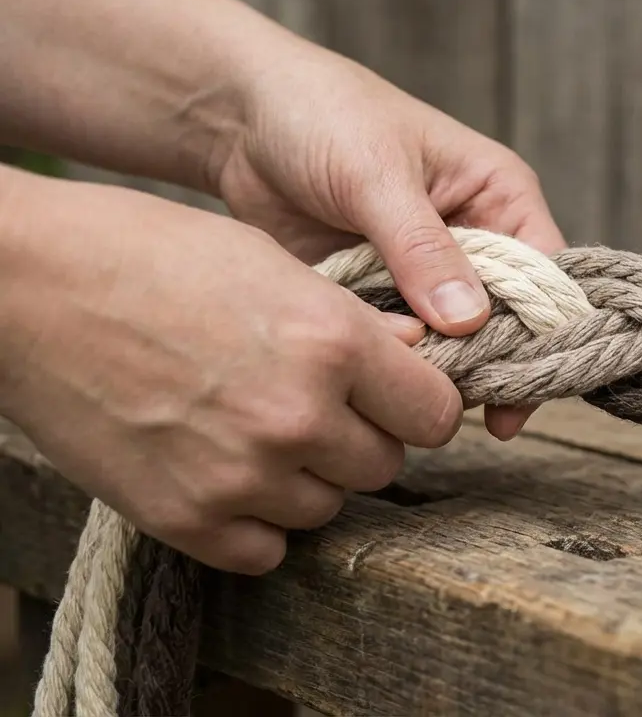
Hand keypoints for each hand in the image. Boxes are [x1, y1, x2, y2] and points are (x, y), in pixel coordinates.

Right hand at [0, 169, 462, 573]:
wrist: (25, 285)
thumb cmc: (149, 255)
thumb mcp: (271, 265)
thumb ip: (353, 323)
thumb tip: (416, 356)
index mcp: (331, 343)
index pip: (436, 416)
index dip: (419, 407)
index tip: (396, 401)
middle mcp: (298, 416)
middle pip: (384, 466)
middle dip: (360, 439)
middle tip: (315, 408)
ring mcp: (240, 475)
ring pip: (327, 508)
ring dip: (306, 479)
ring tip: (254, 430)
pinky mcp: (184, 519)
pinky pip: (265, 552)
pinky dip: (254, 522)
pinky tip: (226, 474)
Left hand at [212, 52, 565, 440]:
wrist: (238, 119)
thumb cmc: (322, 114)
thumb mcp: (377, 176)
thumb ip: (422, 249)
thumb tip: (468, 321)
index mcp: (499, 197)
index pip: (545, 276)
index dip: (541, 330)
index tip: (521, 379)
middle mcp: (475, 240)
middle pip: (505, 321)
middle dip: (485, 359)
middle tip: (460, 400)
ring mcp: (427, 274)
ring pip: (452, 341)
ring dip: (434, 367)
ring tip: (409, 390)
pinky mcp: (381, 296)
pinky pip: (399, 342)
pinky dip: (388, 360)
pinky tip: (371, 375)